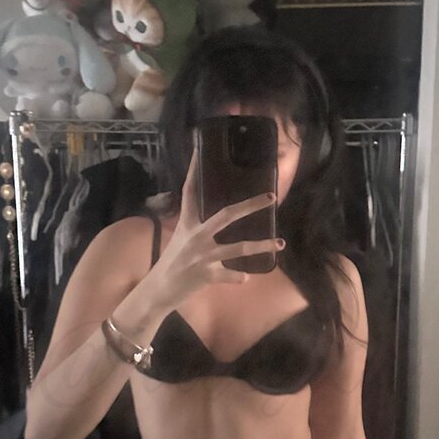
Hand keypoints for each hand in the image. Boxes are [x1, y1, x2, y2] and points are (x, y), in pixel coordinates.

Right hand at [148, 141, 283, 307]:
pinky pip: (227, 275)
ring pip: (236, 248)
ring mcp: (201, 256)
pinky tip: (246, 278)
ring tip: (280, 243)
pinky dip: (237, 277)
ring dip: (260, 245)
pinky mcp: (205, 275)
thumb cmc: (172, 262)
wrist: (158, 290)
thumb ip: (198, 228)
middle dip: (250, 206)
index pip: (190, 191)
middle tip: (271, 198)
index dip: (193, 170)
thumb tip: (217, 218)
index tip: (199, 149)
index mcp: (188, 224)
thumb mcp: (181, 239)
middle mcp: (196, 236)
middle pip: (226, 215)